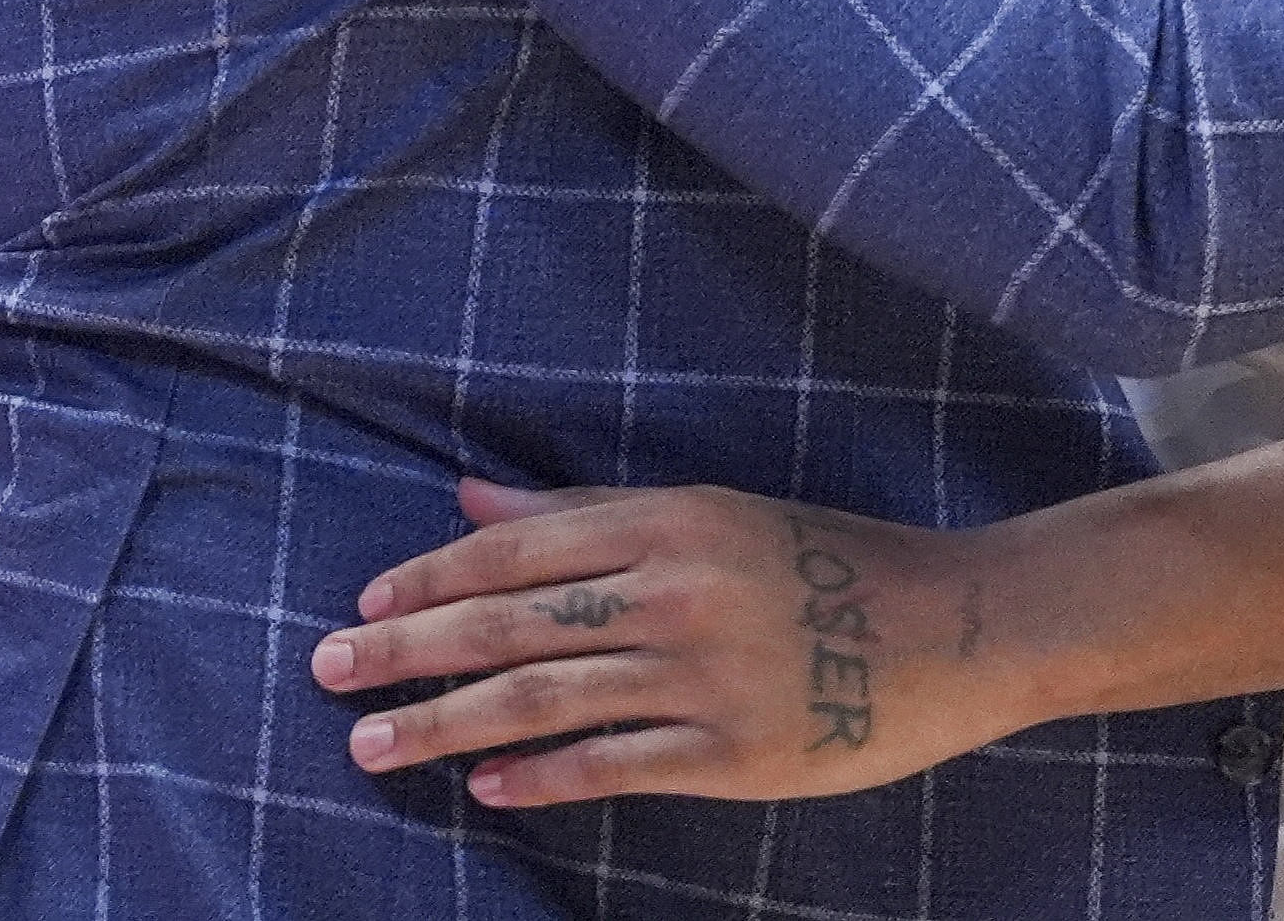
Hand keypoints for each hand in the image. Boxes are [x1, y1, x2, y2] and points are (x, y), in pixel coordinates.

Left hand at [316, 481, 1029, 808]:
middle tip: (326, 670)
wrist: (957, 625)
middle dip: (407, 649)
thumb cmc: (827, 562)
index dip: (432, 577)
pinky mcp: (734, 752)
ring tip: (373, 743)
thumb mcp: (711, 513)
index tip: (365, 606)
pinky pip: (616, 764)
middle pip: (511, 620)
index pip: (520, 548)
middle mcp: (677, 591)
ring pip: (545, 696)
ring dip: (447, 722)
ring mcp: (705, 675)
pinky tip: (484, 786)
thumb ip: (590, 512)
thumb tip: (470, 497)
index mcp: (670, 521)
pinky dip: (543, 775)